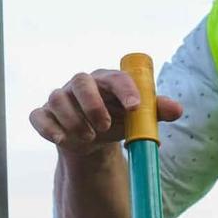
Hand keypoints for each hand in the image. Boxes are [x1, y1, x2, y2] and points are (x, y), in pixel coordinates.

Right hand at [30, 68, 182, 155]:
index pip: (115, 77)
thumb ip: (154, 111)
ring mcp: (60, 98)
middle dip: (93, 104)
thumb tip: (177, 109)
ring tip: (89, 138)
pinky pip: (39, 117)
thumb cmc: (117, 121)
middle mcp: (81, 85)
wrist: (92, 139)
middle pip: (81, 82)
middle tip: (104, 127)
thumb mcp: (136, 118)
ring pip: (58, 99)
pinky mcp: (44, 115)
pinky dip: (48, 128)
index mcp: (106, 81)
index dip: (125, 89)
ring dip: (74, 121)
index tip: (134, 106)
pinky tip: (62, 140)